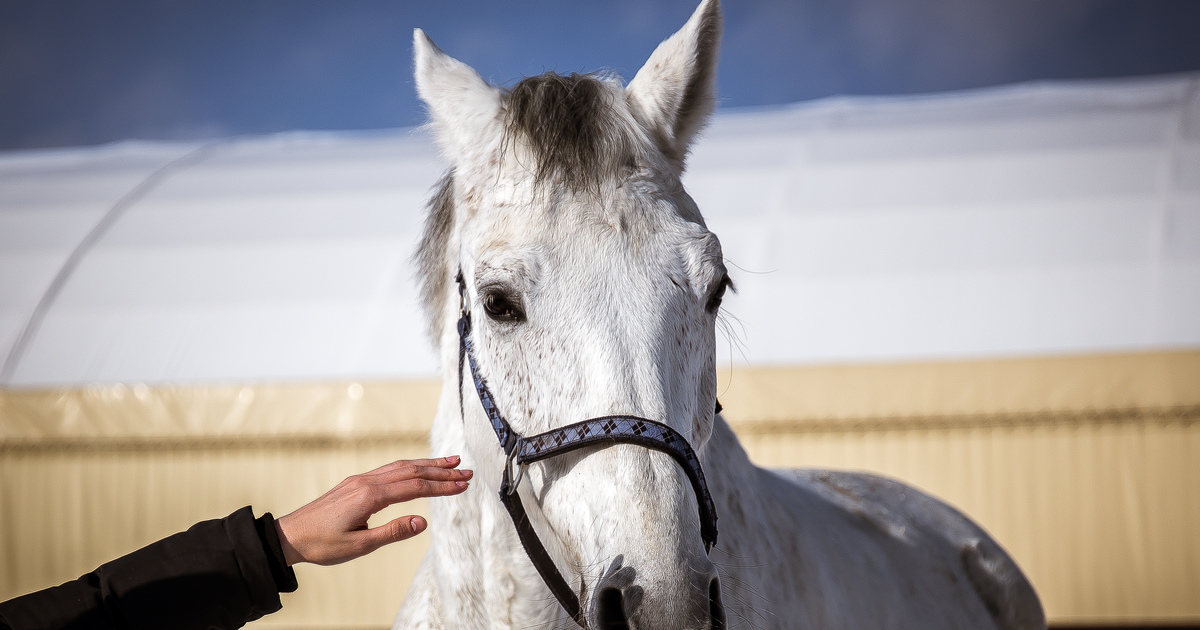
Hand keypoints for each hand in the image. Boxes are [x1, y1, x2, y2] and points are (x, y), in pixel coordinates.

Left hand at [274, 456, 471, 565]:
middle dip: (441, 472)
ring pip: (401, 466)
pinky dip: (410, 467)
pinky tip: (418, 468)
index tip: (463, 485)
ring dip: (427, 465)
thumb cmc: (322, 544)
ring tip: (450, 463)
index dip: (441, 486)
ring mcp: (360, 480)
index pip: (415, 487)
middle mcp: (367, 482)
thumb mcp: (359, 546)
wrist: (289, 535)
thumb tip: (424, 522)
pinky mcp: (355, 483)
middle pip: (412, 471)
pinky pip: (389, 469)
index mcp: (370, 496)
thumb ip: (393, 532)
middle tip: (466, 472)